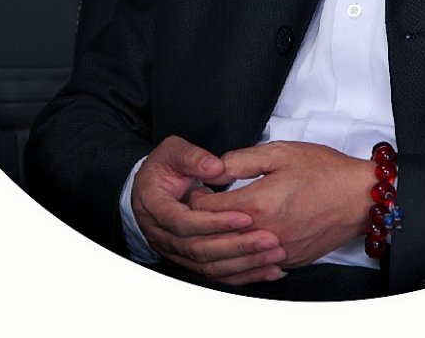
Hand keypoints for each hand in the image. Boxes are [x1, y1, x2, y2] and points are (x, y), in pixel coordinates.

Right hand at [131, 135, 286, 284]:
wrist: (152, 184)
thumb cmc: (165, 165)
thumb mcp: (173, 151)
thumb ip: (193, 157)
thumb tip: (215, 167)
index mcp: (154, 206)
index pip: (183, 222)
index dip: (214, 221)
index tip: (245, 216)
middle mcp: (161, 234)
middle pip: (199, 248)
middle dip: (236, 245)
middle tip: (268, 239)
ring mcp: (174, 250)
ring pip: (208, 266)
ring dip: (242, 262)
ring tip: (272, 253)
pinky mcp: (188, 259)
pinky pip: (214, 273)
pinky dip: (241, 274)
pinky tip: (265, 269)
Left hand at [192, 141, 375, 267]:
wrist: (360, 197)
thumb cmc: (324, 171)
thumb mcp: (281, 152)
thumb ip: (242, 160)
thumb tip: (214, 168)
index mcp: (258, 204)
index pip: (207, 210)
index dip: (196, 198)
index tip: (197, 189)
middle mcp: (264, 234)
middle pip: (216, 237)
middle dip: (202, 222)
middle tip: (200, 206)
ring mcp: (278, 251)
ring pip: (235, 255)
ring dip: (221, 240)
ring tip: (217, 224)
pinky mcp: (290, 260)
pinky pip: (257, 263)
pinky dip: (244, 254)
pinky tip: (241, 240)